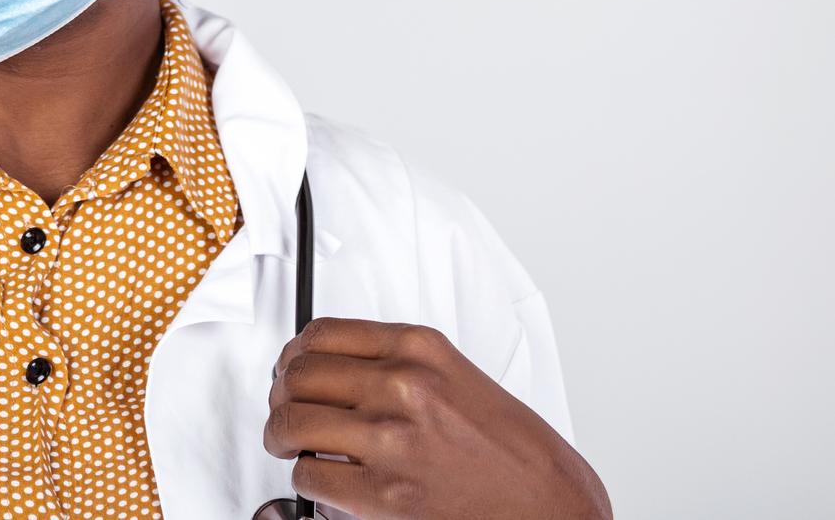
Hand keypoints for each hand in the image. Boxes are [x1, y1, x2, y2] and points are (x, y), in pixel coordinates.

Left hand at [263, 318, 610, 519]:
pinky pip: (311, 475)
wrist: (554, 507)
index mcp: (420, 349)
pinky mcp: (386, 493)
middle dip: (281, 394)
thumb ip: (401, 367)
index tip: (290, 366)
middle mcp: (403, 385)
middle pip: (299, 374)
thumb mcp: (460, 379)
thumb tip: (339, 372)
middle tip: (283, 408)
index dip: (294, 353)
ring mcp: (392, 438)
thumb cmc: (518, 453)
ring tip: (289, 444)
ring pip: (293, 422)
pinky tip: (323, 479)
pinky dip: (306, 479)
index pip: (322, 333)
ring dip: (281, 435)